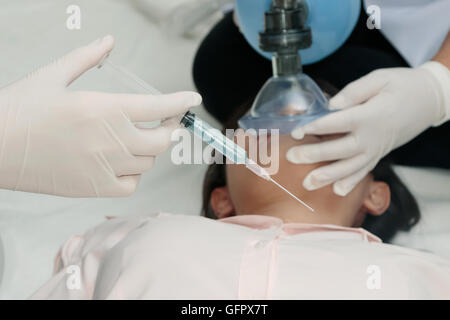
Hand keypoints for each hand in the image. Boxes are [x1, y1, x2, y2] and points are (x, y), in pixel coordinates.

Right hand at [0, 36, 201, 196]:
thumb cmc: (20, 109)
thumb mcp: (52, 74)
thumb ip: (87, 57)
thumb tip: (110, 41)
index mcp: (104, 109)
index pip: (158, 107)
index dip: (180, 102)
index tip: (193, 100)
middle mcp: (111, 140)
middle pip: (162, 139)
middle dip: (169, 127)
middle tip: (165, 120)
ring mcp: (105, 167)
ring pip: (148, 162)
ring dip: (150, 149)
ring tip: (137, 138)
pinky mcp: (94, 188)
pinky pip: (131, 184)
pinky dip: (134, 174)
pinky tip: (122, 163)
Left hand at [287, 62, 449, 195]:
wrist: (430, 100)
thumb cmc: (403, 86)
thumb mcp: (379, 79)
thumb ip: (353, 92)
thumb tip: (331, 104)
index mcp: (371, 115)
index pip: (339, 123)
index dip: (316, 127)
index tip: (297, 131)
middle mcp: (373, 137)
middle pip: (340, 149)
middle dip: (314, 155)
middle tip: (292, 157)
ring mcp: (376, 150)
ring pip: (349, 167)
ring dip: (327, 176)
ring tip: (307, 184)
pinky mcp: (379, 155)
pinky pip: (364, 172)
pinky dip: (351, 183)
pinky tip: (337, 191)